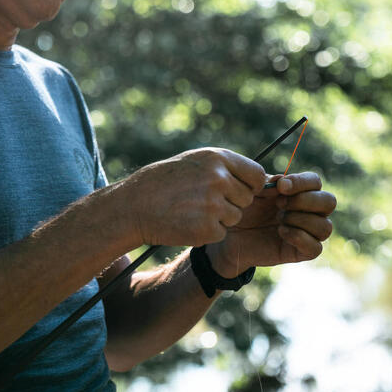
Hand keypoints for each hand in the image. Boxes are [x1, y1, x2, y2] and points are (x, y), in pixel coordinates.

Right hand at [113, 148, 266, 247]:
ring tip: (192, 211)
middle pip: (246, 199)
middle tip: (205, 202)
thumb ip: (224, 167)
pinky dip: (207, 232)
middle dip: (232, 203)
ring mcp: (214, 204)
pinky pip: (221, 233)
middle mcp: (219, 178)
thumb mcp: (194, 162)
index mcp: (218, 158)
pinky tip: (187, 223)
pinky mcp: (207, 228)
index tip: (239, 190)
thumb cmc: (164, 182)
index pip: (256, 175)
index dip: (251, 185)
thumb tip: (258, 178)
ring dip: (219, 219)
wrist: (134, 205)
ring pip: (235, 217)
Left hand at [206, 171, 335, 276]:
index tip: (281, 187)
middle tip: (279, 204)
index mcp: (299, 192)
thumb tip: (282, 179)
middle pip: (329, 201)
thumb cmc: (244, 209)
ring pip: (325, 226)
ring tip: (278, 219)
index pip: (315, 182)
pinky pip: (316, 248)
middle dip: (305, 201)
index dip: (302, 182)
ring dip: (301, 220)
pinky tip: (281, 231)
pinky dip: (299, 237)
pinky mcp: (301, 252)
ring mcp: (307, 232)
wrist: (230, 235)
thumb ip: (268, 183)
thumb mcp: (253, 191)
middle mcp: (308, 211)